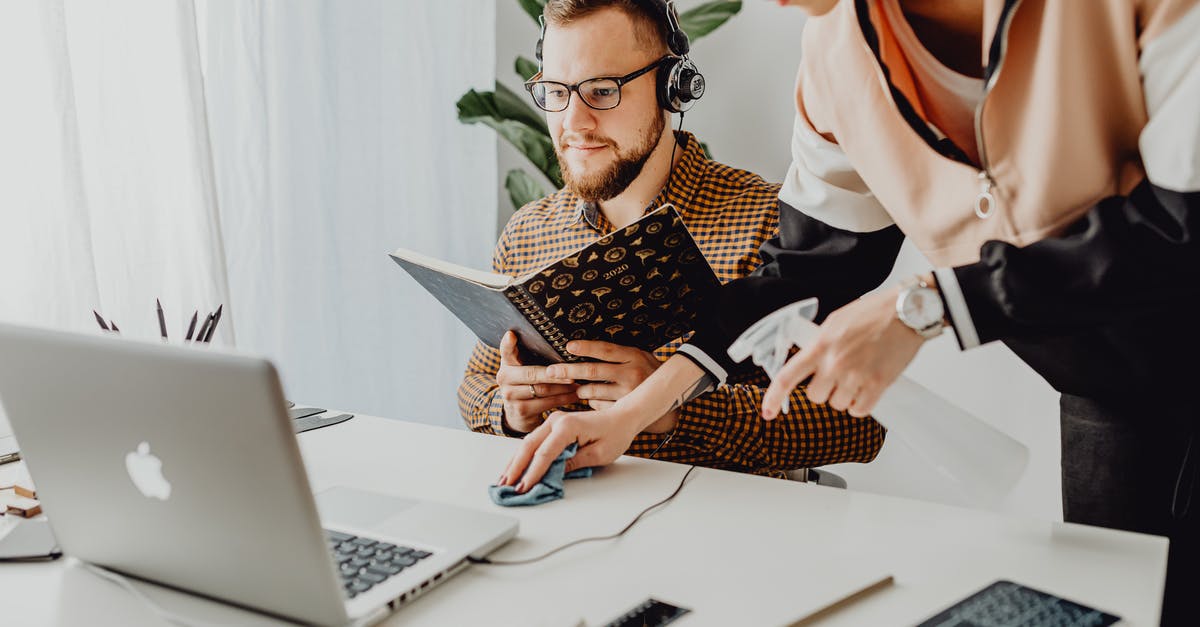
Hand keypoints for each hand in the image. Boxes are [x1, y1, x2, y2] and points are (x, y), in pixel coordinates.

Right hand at [495, 331, 578, 433]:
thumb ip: (530, 352)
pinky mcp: (520, 411)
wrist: (517, 412)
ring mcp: (510, 396)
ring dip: (563, 387)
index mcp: (506, 363)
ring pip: (542, 390)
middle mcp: (504, 378)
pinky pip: (546, 404)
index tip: (512, 335)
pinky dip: (563, 399)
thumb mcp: (524, 366)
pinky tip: (575, 395)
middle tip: (574, 371)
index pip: (505, 351)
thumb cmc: (527, 382)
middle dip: (555, 374)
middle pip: (532, 374)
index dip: (508, 344)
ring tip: (579, 383)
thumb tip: (554, 338)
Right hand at [497, 406, 640, 491]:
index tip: (523, 488)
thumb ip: (574, 463)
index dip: (533, 473)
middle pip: (529, 446)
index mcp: (568, 426)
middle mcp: (556, 420)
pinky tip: (515, 468)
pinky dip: (523, 456)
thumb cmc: (615, 434)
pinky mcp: (552, 426)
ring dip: (515, 462)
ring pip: (527, 443)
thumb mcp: (599, 454)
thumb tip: (553, 475)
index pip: (545, 453)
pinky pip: (534, 442)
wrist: (621, 418)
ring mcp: (552, 422)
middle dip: (516, 468)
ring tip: (503, 481)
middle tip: (505, 486)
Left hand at [547, 341, 668, 414]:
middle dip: (568, 371)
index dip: (586, 348)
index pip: (605, 350)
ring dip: (580, 390)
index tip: (568, 346)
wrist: (670, 399)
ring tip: (577, 389)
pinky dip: (592, 403)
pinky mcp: (624, 410)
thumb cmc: (650, 373)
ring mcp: (628, 393)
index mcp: (634, 356)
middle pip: (593, 371)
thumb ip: (619, 354)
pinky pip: (598, 406)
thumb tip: (585, 348)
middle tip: (551, 371)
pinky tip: (593, 400)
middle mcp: (631, 373)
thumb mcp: (640, 357)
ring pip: (592, 391)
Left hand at [761, 286, 926, 418]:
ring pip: (838, 405)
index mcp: (821, 345)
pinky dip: (862, 404)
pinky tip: (866, 388)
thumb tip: (809, 358)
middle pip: (815, 396)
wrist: (908, 311)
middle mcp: (835, 363)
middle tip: (837, 375)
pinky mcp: (877, 385)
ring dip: (845, 396)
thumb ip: (820, 342)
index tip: (767, 411)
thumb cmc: (875, 312)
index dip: (774, 397)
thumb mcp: (836, 321)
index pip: (788, 376)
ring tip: (858, 375)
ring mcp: (856, 376)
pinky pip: (860, 410)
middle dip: (824, 389)